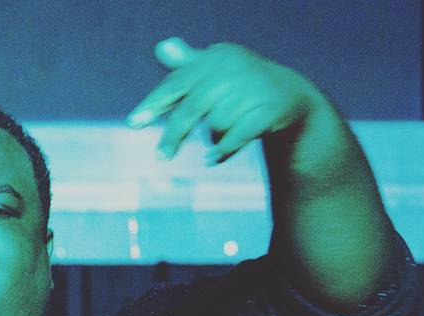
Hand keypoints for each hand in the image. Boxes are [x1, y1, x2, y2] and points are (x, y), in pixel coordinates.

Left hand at [127, 37, 322, 164]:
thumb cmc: (240, 85)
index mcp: (215, 59)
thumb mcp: (214, 72)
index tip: (133, 124)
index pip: (177, 83)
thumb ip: (186, 64)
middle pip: (192, 108)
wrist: (290, 97)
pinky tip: (211, 160)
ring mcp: (253, 89)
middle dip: (175, 134)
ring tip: (226, 130)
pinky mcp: (270, 110)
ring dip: (214, 137)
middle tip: (161, 157)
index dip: (154, 103)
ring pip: (216, 125)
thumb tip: (162, 46)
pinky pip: (238, 135)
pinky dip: (224, 149)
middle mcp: (233, 69)